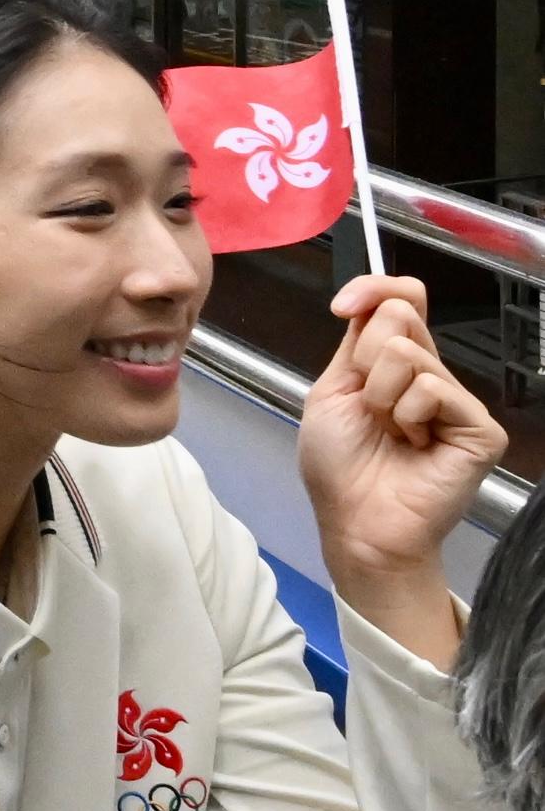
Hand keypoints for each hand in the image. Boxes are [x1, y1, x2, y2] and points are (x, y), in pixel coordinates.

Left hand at [301, 274, 507, 666]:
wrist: (356, 521)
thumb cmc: (339, 467)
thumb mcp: (332, 392)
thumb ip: (356, 344)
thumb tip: (372, 298)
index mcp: (392, 364)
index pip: (401, 299)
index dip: (374, 289)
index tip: (343, 306)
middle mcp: (429, 374)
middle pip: (401, 316)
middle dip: (364, 361)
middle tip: (367, 407)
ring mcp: (457, 400)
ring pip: (408, 354)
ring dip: (379, 397)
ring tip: (389, 433)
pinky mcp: (479, 426)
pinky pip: (431, 389)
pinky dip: (406, 416)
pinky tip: (413, 445)